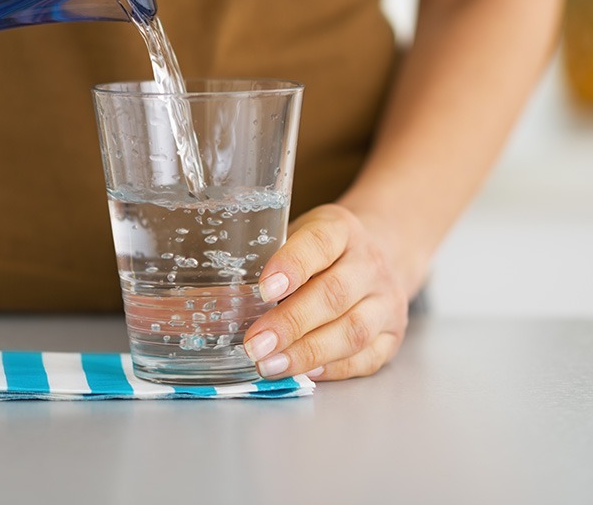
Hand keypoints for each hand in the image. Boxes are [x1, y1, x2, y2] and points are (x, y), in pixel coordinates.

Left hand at [242, 204, 410, 380]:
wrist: (384, 252)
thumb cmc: (321, 249)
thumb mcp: (296, 233)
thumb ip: (266, 257)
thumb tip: (211, 298)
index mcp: (341, 229)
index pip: (319, 243)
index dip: (291, 266)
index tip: (263, 289)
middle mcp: (370, 263)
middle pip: (334, 294)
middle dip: (290, 323)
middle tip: (254, 344)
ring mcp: (386, 300)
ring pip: (352, 331)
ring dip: (308, 352)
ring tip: (270, 365)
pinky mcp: (393, 334)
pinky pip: (366, 357)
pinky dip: (334, 369)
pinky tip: (306, 374)